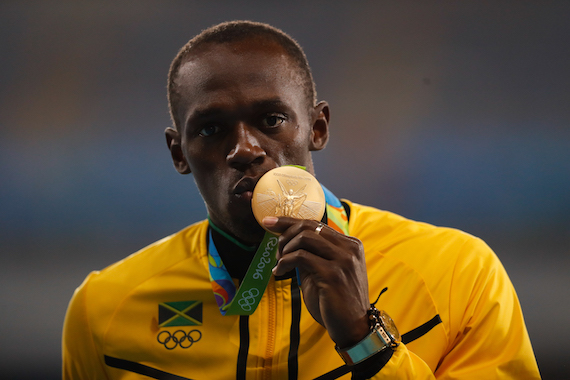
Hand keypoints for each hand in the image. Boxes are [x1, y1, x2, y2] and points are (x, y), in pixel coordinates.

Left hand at [263, 216, 370, 347]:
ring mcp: (343, 260)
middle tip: (276, 252)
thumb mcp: (324, 271)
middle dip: (285, 234)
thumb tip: (286, 239)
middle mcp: (349, 248)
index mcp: (350, 244)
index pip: (315, 223)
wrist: (353, 327)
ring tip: (280, 263)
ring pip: (304, 238)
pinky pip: (301, 257)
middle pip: (309, 226)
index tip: (269, 222)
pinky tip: (279, 271)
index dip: (289, 221)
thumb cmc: (335, 300)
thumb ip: (311, 253)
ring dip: (285, 249)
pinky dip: (285, 262)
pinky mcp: (333, 274)